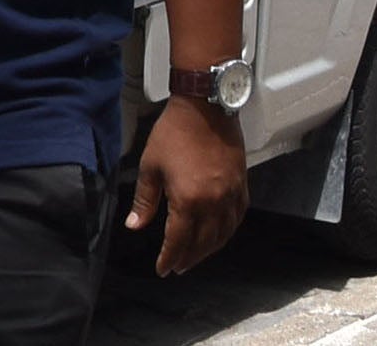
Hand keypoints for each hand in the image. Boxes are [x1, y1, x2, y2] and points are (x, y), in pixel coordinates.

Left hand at [127, 97, 246, 275]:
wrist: (204, 107)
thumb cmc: (174, 133)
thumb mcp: (151, 166)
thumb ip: (144, 201)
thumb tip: (134, 226)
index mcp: (188, 200)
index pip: (179, 241)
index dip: (169, 258)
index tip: (162, 269)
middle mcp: (214, 203)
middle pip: (202, 243)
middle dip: (188, 259)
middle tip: (177, 267)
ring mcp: (231, 195)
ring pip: (222, 235)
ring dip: (208, 250)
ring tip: (195, 256)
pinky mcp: (242, 185)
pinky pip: (237, 218)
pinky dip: (227, 232)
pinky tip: (219, 235)